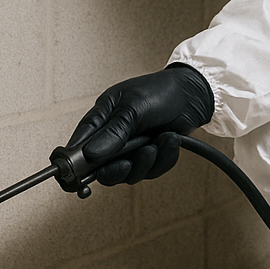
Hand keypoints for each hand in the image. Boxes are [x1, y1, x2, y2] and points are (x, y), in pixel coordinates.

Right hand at [65, 65, 214, 184]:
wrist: (194, 94)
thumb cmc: (162, 91)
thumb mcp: (135, 107)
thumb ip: (114, 132)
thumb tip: (91, 155)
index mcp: (102, 118)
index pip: (78, 144)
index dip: (74, 163)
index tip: (74, 177)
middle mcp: (113, 136)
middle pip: (102, 169)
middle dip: (117, 170)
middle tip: (128, 164)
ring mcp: (132, 148)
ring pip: (128, 173)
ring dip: (145, 162)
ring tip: (157, 144)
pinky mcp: (151, 155)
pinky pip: (151, 171)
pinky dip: (163, 159)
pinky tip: (170, 141)